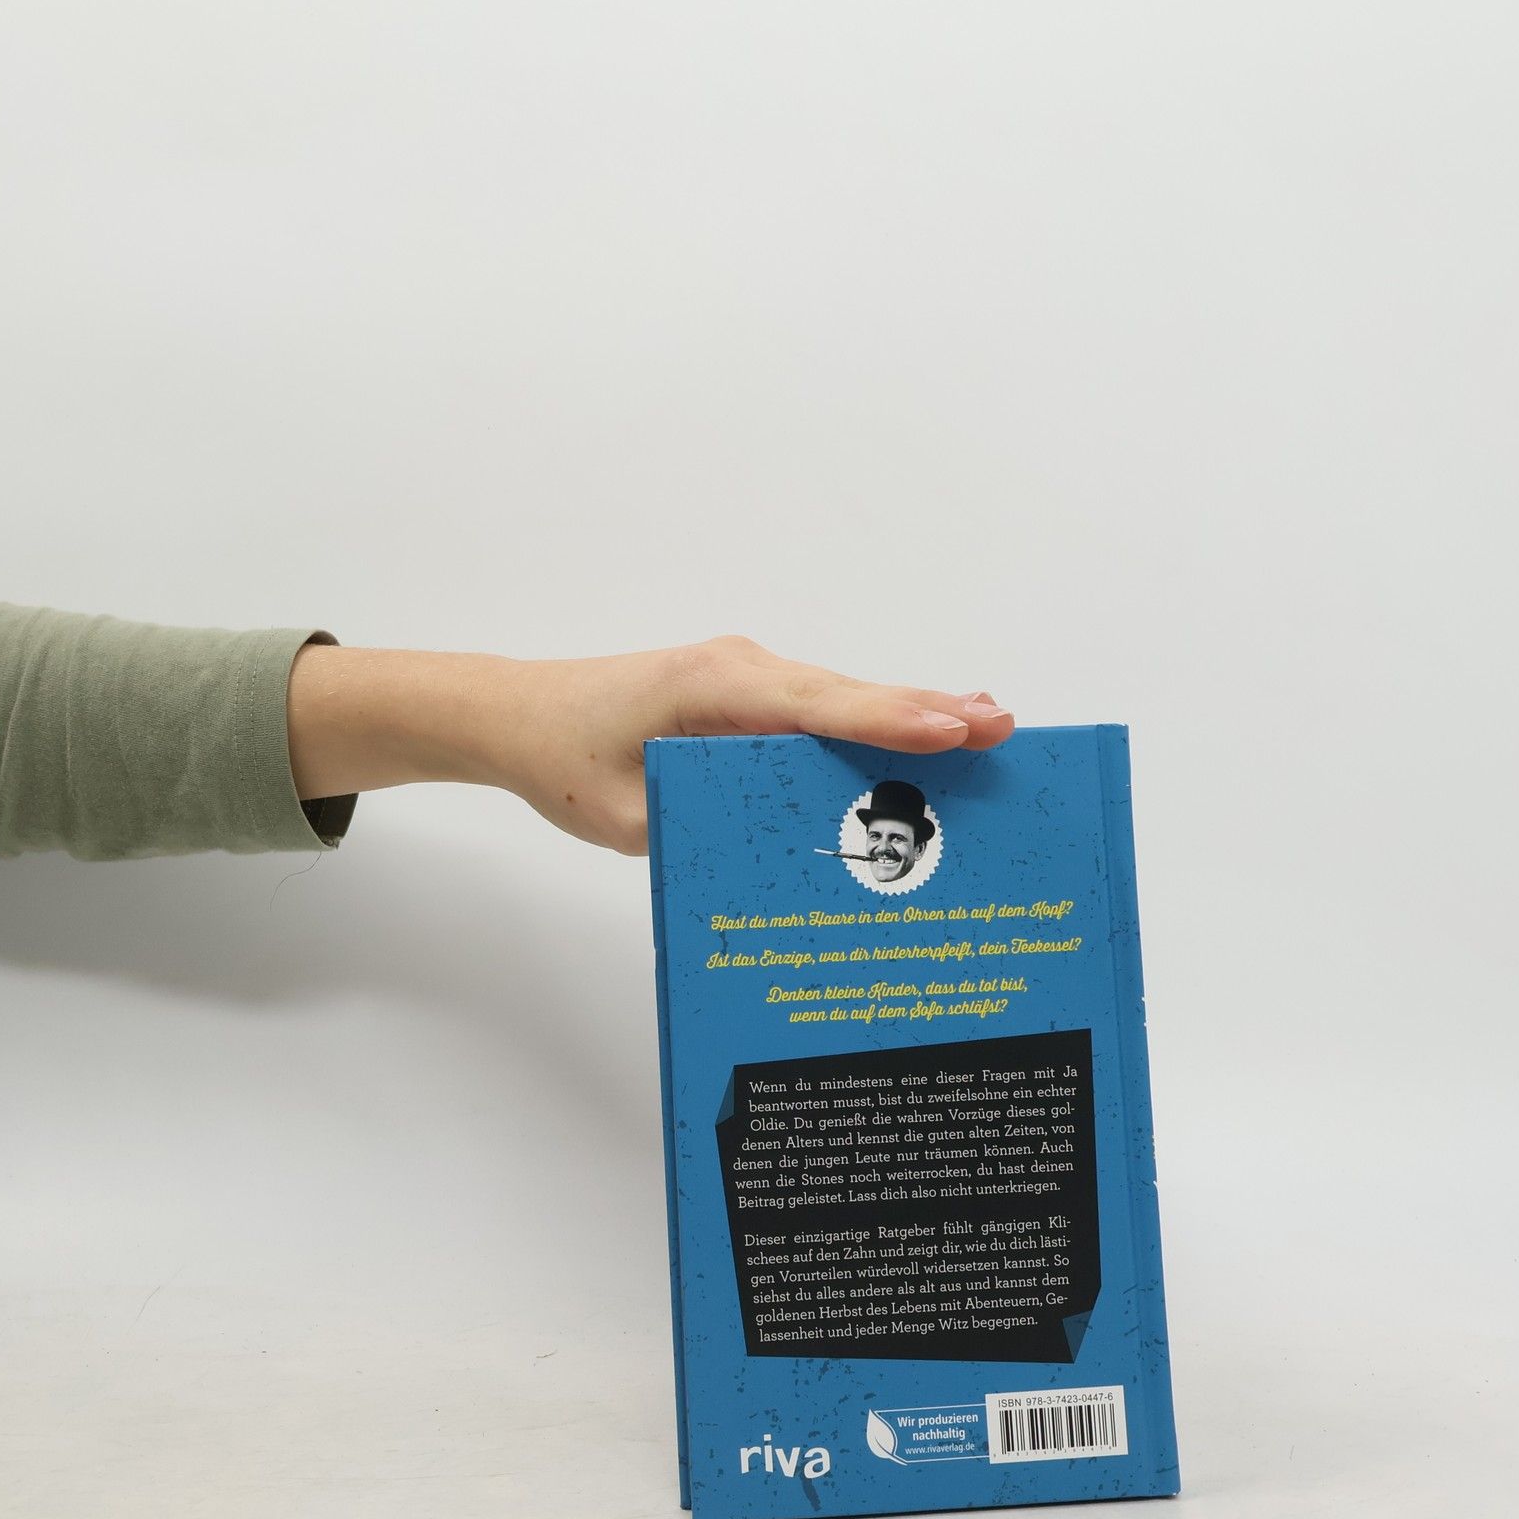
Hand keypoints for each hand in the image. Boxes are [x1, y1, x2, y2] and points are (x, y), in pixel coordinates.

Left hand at [287, 634, 1014, 855]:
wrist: (516, 711)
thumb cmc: (563, 759)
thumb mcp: (626, 814)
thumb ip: (703, 824)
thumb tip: (786, 850)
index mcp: (711, 690)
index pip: (816, 708)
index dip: (889, 723)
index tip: (952, 731)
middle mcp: (741, 668)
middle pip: (850, 693)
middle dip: (928, 712)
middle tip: (1002, 727)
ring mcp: (748, 673)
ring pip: (846, 694)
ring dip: (914, 708)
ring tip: (989, 723)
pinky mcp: (748, 690)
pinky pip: (825, 702)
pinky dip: (877, 713)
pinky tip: (928, 721)